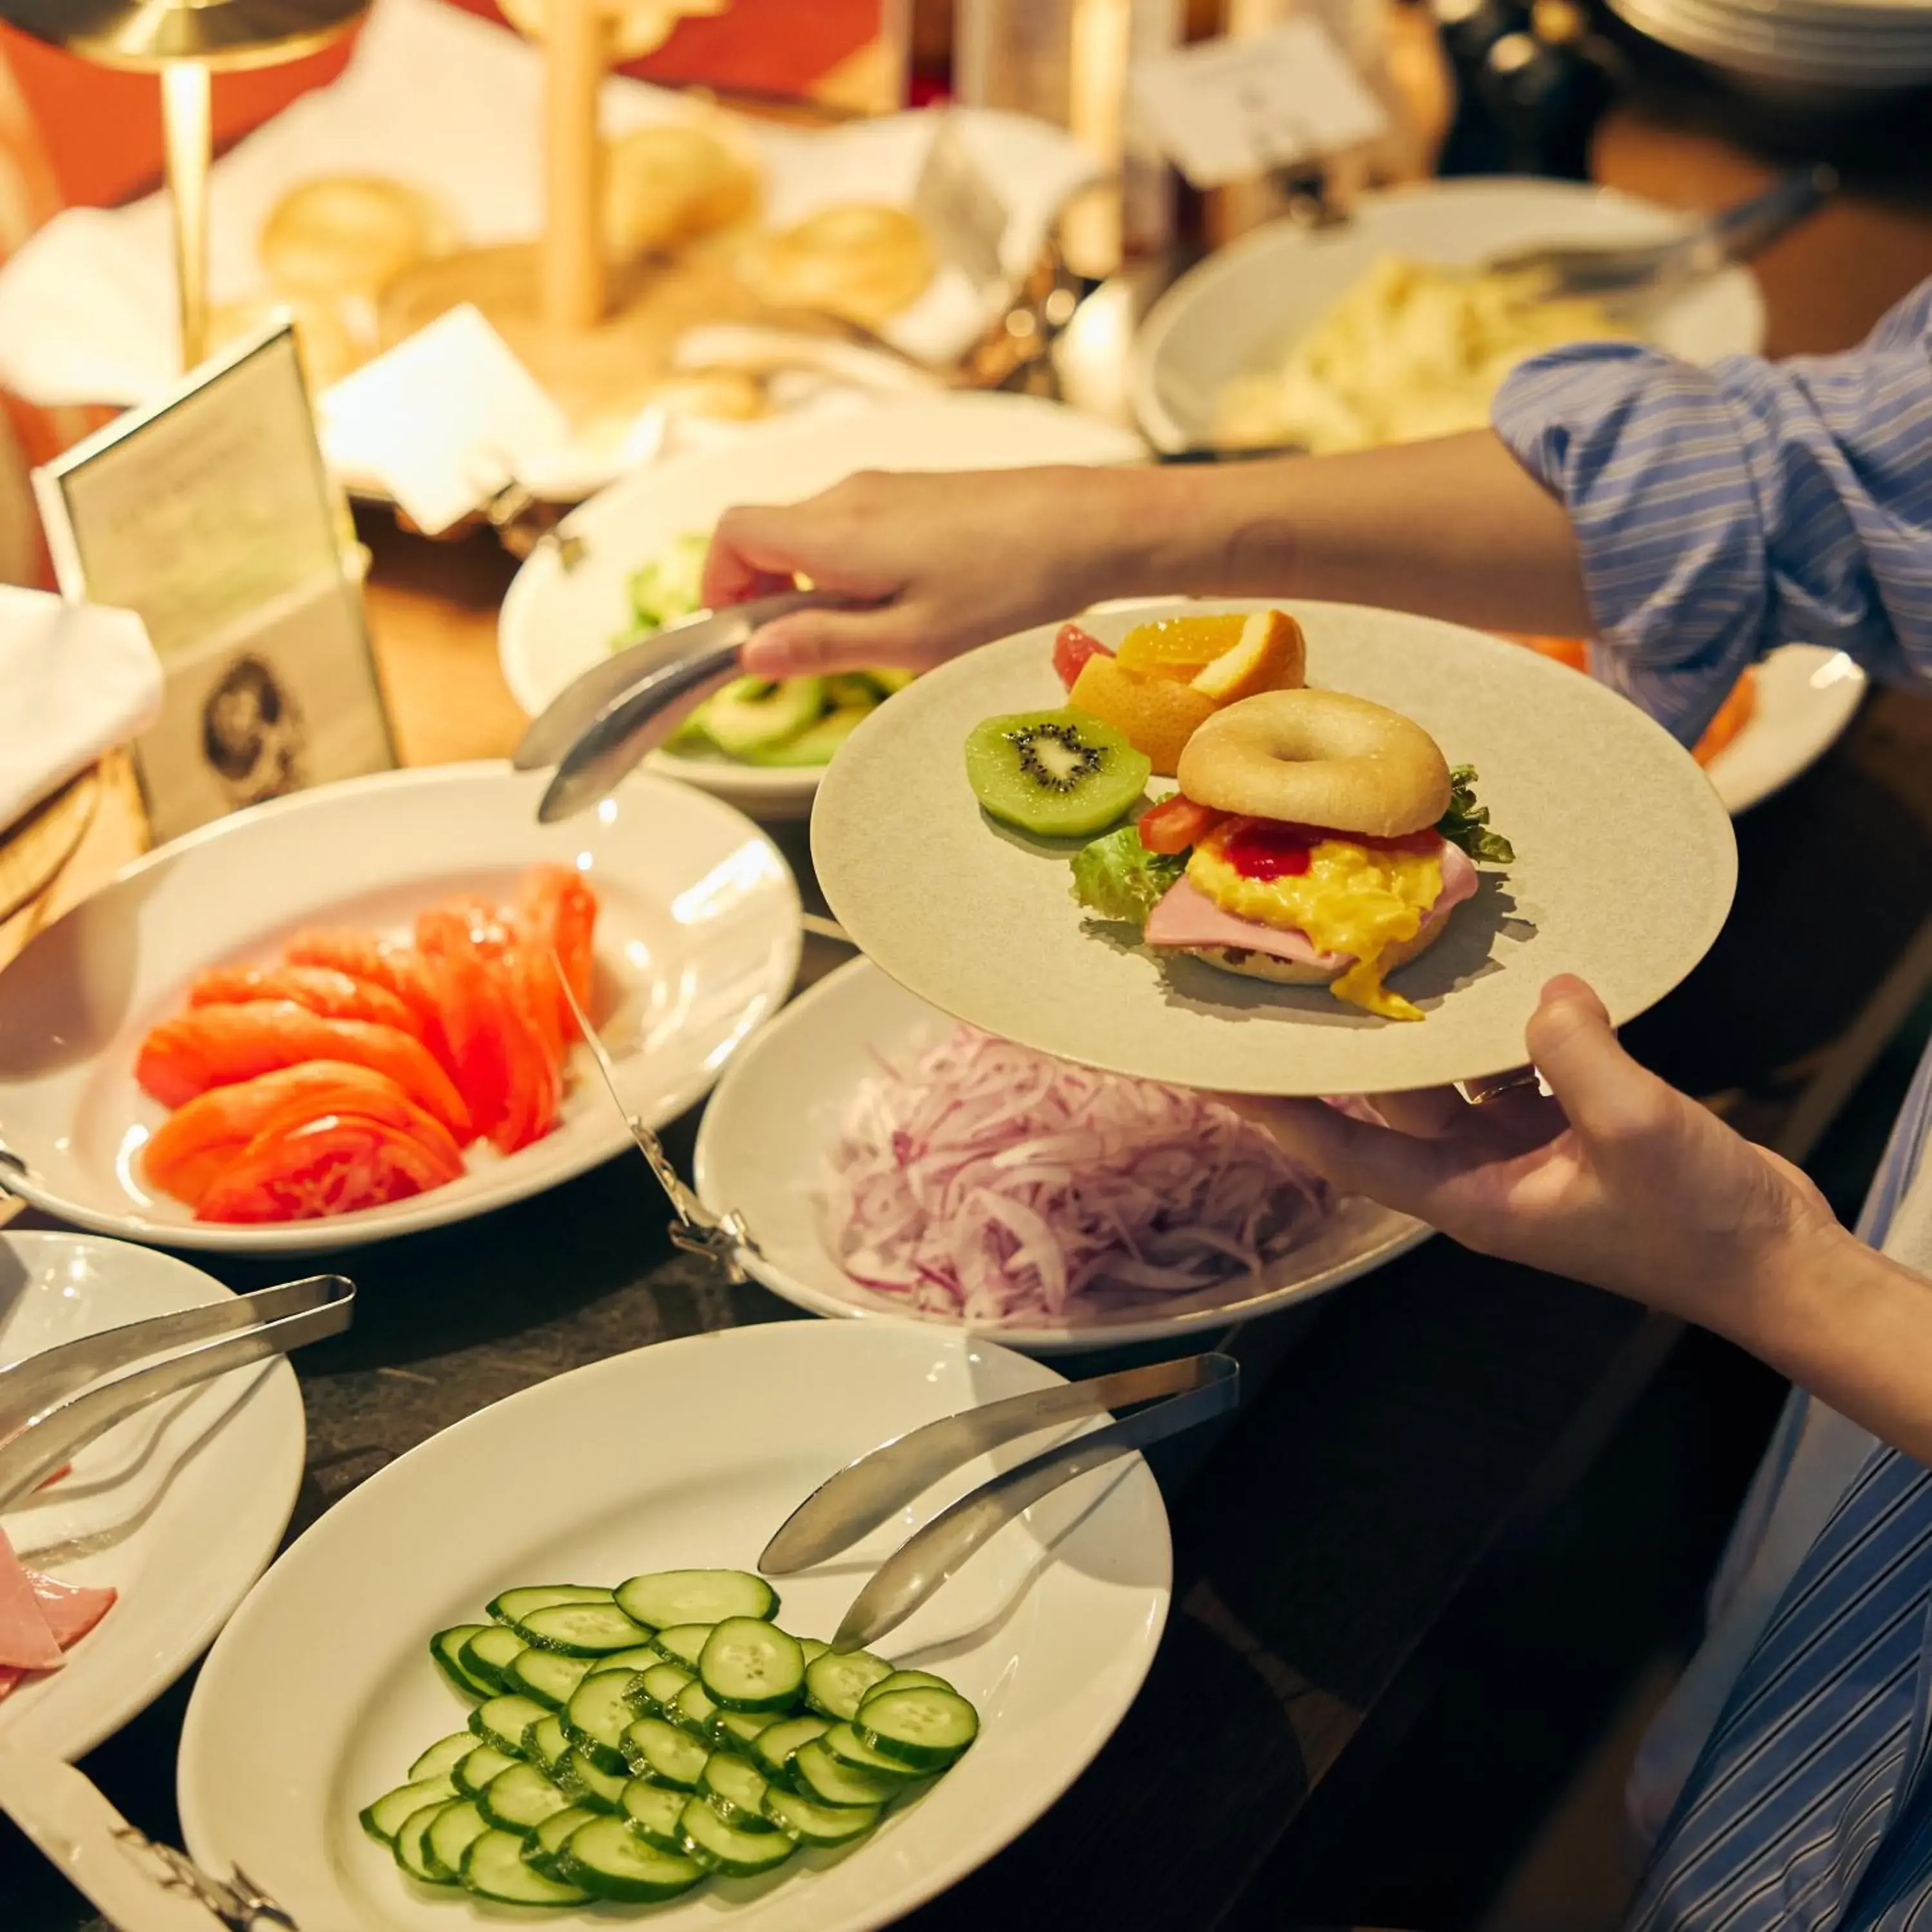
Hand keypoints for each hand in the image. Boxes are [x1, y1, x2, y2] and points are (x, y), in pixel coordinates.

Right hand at [702, 466, 1142, 677]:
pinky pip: (857, 529)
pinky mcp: (919, 494)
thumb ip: (825, 645)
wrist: (1092, 526)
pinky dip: (854, 569)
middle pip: (768, 536)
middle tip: (808, 653)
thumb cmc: (1010, 588)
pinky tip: (910, 605)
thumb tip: (750, 654)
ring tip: (871, 636)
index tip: (741, 637)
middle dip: (769, 596)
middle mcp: (849, 498)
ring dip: (816, 587)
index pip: (731, 534)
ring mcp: (886, 490)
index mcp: (834, 532)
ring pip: (814, 535)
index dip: (719, 587)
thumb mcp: (913, 640)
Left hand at [1236, 976, 1841, 1331]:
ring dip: (1423, 1023)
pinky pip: (1510, 1065)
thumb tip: (1543, 991)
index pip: (1339, 1146)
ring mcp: (1519, 1150)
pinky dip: (1502, 1025)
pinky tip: (1502, 973)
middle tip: (1287, 977)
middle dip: (1339, 1045)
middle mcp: (1475, 1173)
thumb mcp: (1635, 1130)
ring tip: (1387, 948)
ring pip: (1445, 1076)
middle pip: (1381, 1100)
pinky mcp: (1567, 1127)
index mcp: (1464, 1196)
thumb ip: (1577, 1056)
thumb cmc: (1699, 1226)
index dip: (1273, 1109)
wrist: (1776, 1261)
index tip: (1211, 1069)